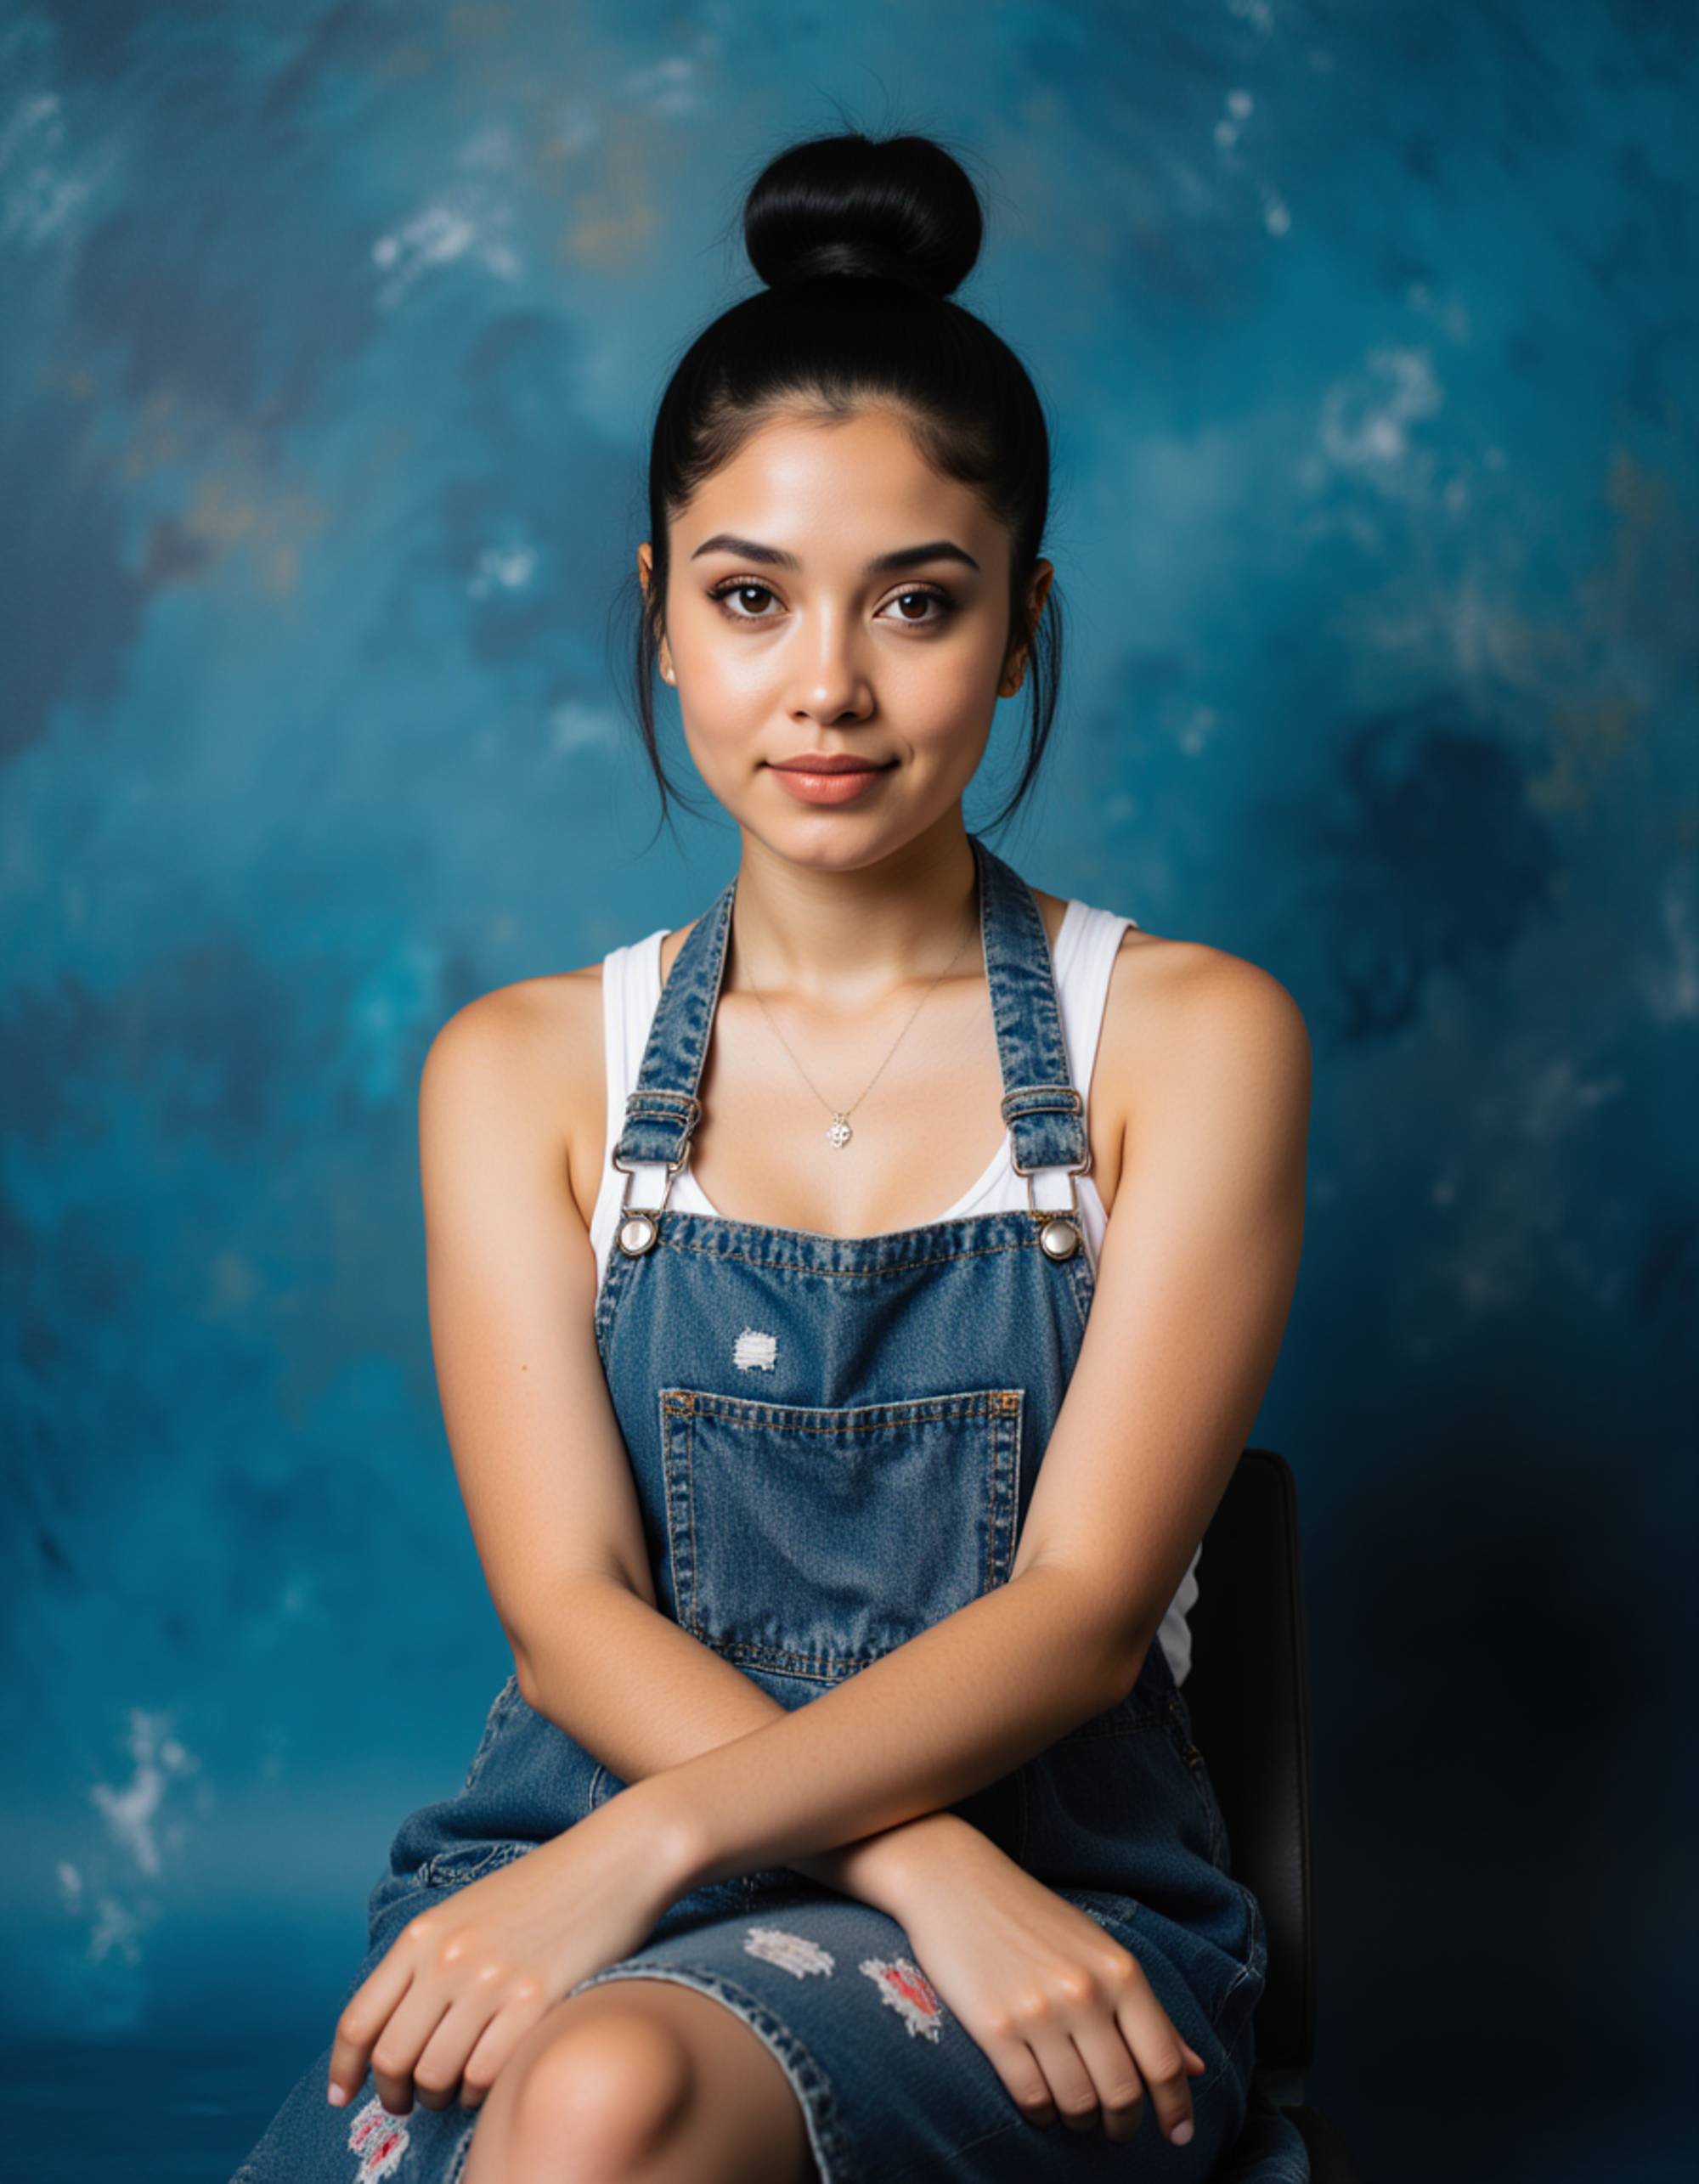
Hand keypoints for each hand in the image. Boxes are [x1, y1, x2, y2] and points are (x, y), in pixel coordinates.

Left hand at [326, 1792, 689, 2117]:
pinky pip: (484, 2076)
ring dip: (439, 2098)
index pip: (358, 2021)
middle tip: (408, 2103)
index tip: (342, 2097)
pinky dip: (478, 2093)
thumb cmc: (542, 1890)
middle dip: (394, 2094)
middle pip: (392, 2059)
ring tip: (453, 2091)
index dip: (344, 2069)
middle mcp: (448, 1958)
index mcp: (423, 1934)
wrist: (613, 1859)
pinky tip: (488, 2080)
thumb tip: (392, 2031)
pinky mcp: (536, 2000)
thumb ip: (427, 1963)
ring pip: (436, 2076)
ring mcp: (492, 1980)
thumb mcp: (467, 1913)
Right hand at [887, 1828, 1207, 2147]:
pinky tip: (1043, 2104)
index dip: (1176, 2106)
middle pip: (1123, 2092)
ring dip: (1083, 2122)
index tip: (1179, 2134)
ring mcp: (1038, 2011)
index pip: (1163, 2060)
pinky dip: (1043, 2114)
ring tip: (1078, 2115)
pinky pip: (1032, 2097)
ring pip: (1079, 2103)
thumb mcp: (1100, 1951)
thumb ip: (1148, 2012)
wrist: (956, 1882)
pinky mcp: (994, 2027)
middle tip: (1118, 2129)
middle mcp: (1085, 1993)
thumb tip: (1195, 2067)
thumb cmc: (1033, 1917)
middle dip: (1124, 2124)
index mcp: (1120, 1971)